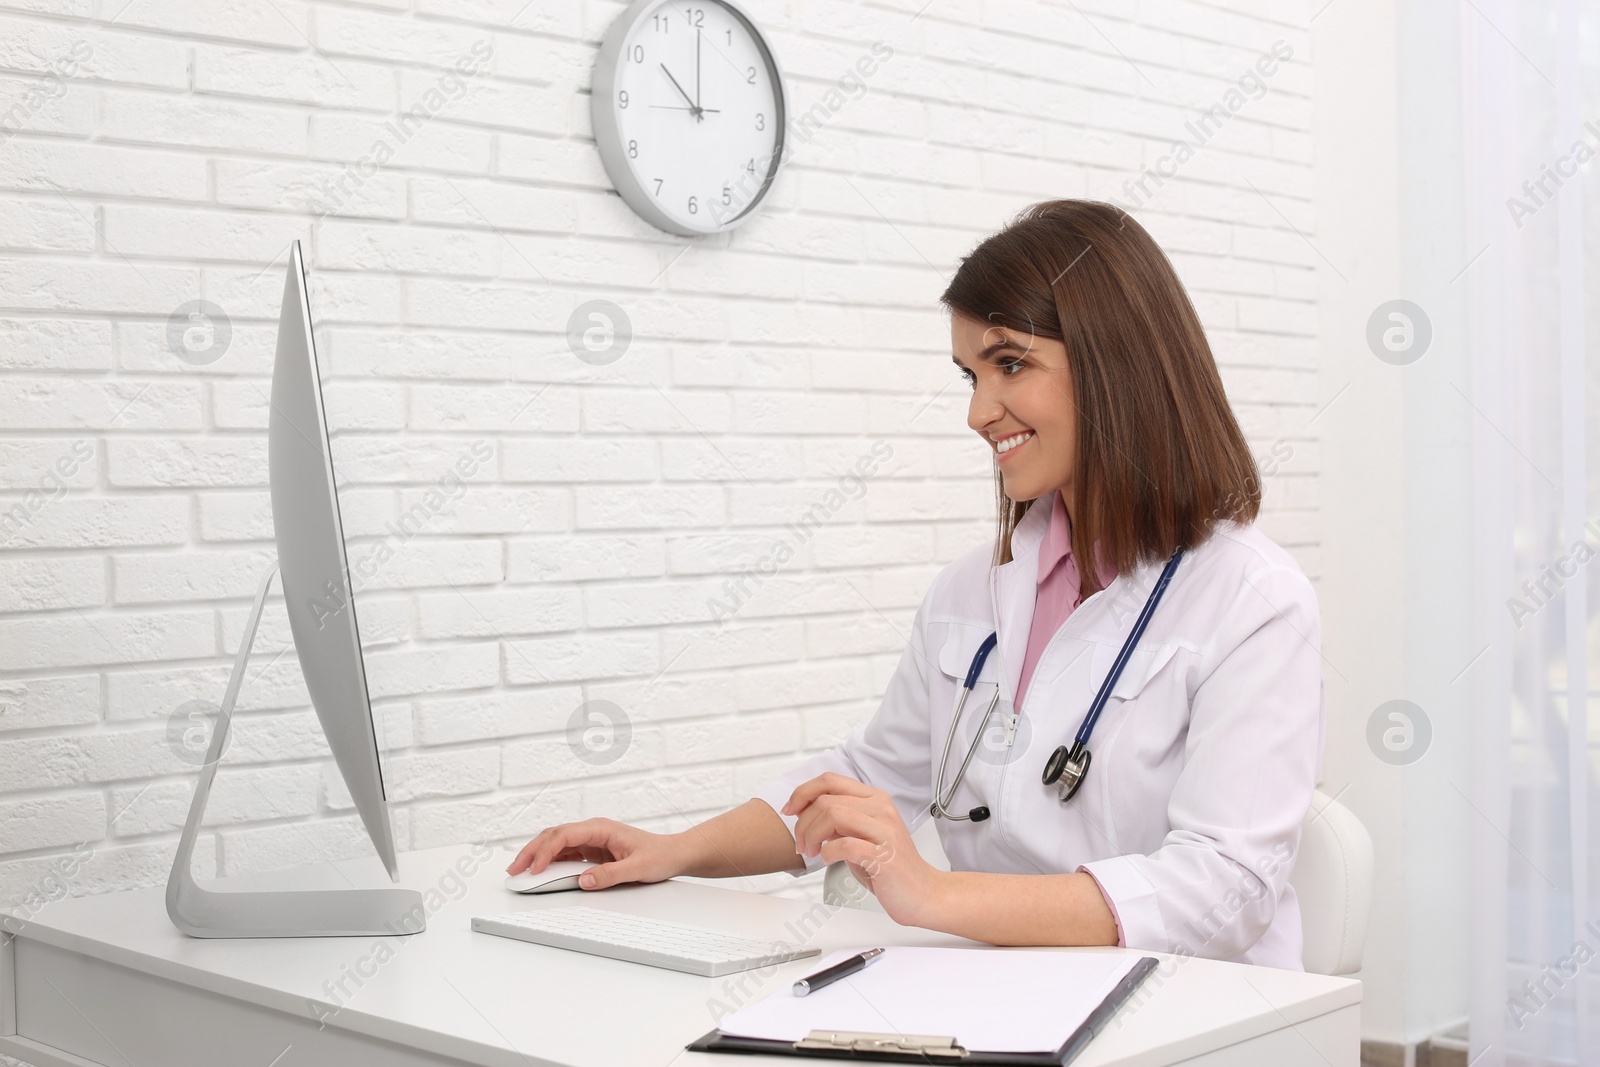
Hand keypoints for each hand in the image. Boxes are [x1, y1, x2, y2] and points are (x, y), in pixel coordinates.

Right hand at [507, 817, 684, 889]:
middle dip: (531, 851)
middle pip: (553, 836)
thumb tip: (583, 881)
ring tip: (520, 871)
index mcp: (601, 828)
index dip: (545, 851)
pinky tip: (539, 872)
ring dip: (536, 856)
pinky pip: (564, 854)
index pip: (564, 835)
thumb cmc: (659, 855)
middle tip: (514, 869)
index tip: (535, 869)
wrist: (672, 854)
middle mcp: (593, 831)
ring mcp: (590, 840)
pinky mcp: (591, 851)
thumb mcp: (637, 868)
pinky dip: (549, 862)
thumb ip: (610, 875)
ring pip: (555, 844)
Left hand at [782, 772, 943, 926]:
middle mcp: (881, 809)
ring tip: (812, 852)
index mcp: (874, 798)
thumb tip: (805, 811)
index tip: (790, 810)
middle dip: (803, 823)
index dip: (802, 792)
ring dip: (812, 835)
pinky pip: (845, 845)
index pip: (830, 780)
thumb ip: (839, 819)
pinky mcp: (884, 857)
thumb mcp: (860, 834)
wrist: (922, 893)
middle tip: (802, 844)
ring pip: (833, 815)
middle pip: (826, 800)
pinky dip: (828, 852)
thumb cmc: (888, 865)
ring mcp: (885, 831)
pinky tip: (828, 860)